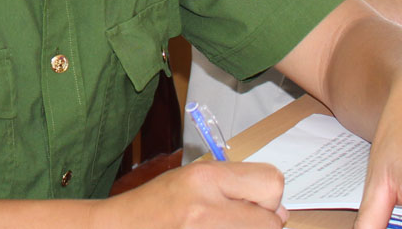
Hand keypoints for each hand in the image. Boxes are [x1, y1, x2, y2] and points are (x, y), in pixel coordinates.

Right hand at [101, 160, 286, 227]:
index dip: (268, 195)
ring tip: (220, 225)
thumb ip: (234, 185)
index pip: (270, 182)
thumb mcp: (191, 178)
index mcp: (205, 177)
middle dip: (262, 221)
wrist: (122, 228)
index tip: (255, 201)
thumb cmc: (155, 204)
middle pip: (272, 220)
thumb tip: (278, 209)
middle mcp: (208, 206)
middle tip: (237, 218)